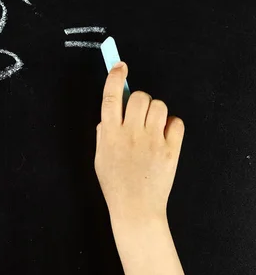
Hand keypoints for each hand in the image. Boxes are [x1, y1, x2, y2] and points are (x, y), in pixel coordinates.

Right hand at [94, 61, 184, 223]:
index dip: (114, 77)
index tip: (119, 66)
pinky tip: (164, 136)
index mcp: (109, 134)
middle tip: (139, 112)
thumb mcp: (99, 157)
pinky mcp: (170, 149)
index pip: (110, 97)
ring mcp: (152, 141)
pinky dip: (171, 125)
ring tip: (152, 126)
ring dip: (155, 111)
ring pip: (159, 106)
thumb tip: (108, 117)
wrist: (135, 208)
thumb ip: (103, 134)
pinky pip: (175, 122)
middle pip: (138, 96)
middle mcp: (130, 134)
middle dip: (139, 99)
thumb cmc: (115, 184)